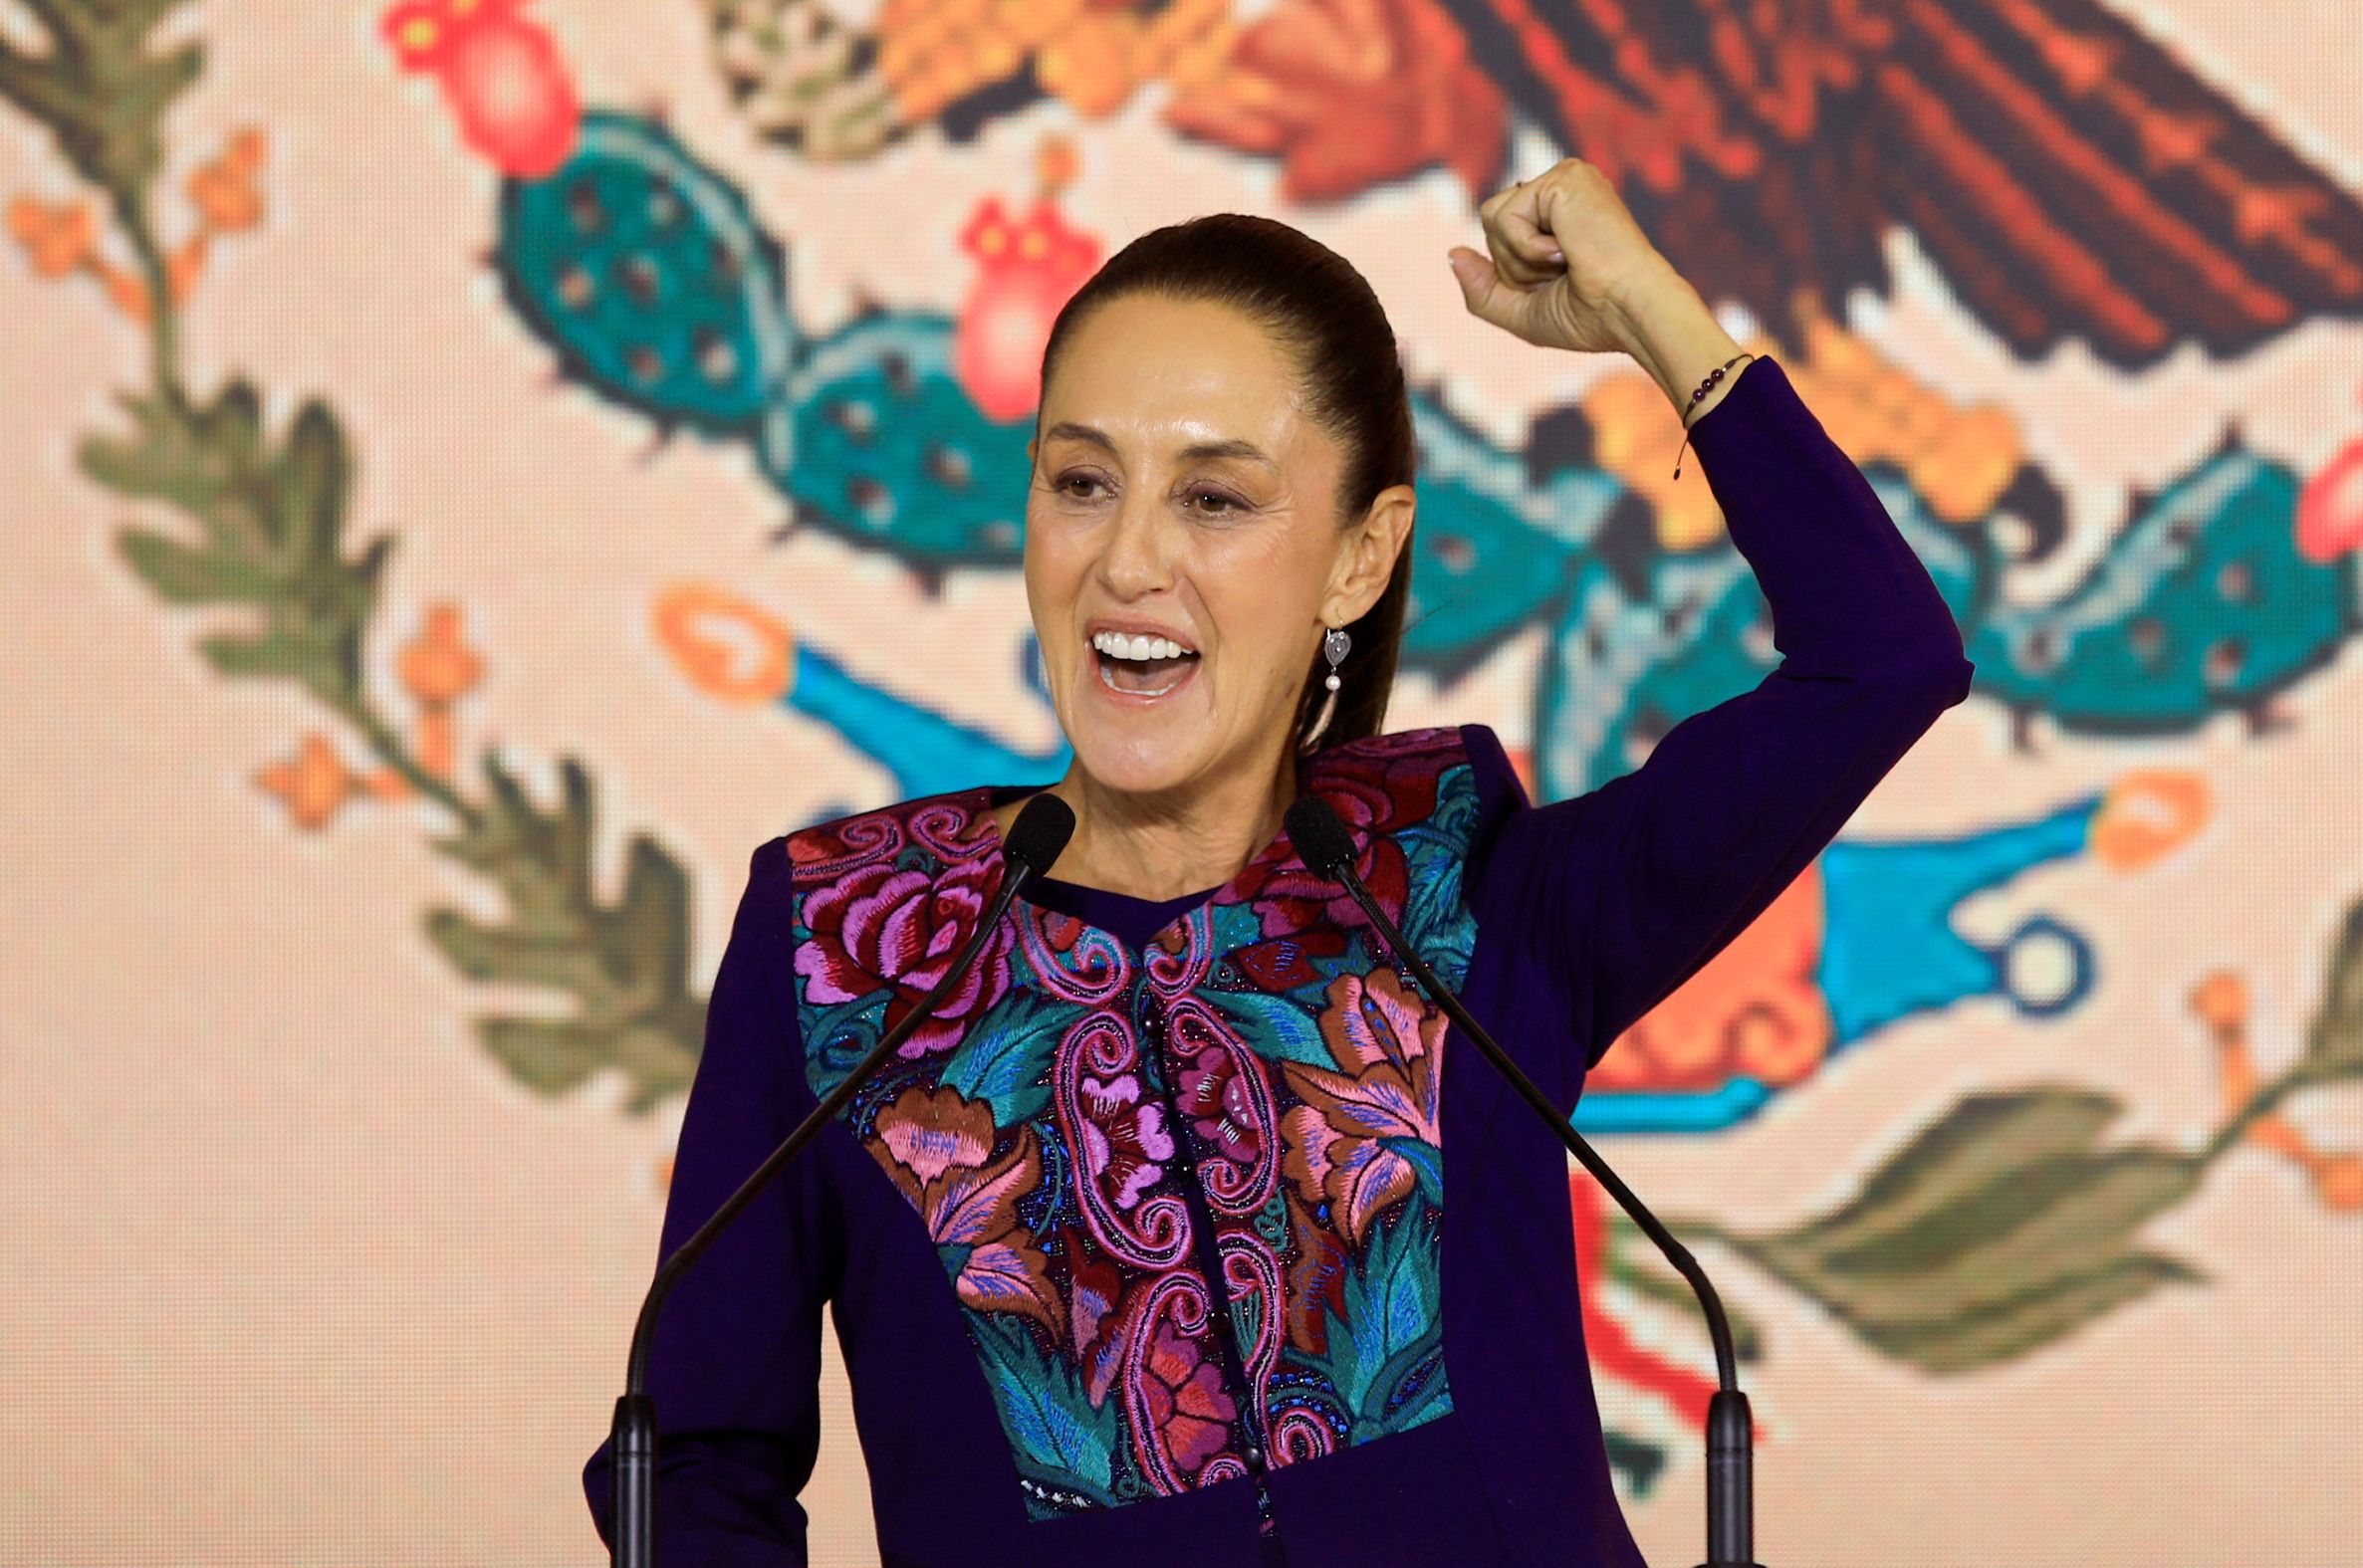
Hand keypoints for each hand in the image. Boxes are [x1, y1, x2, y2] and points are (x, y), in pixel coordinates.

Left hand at [1447, 158, 1678, 356]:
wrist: (1630, 312)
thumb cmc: (1592, 317)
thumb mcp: (1523, 311)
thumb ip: (1483, 288)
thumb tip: (1452, 253)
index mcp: (1561, 213)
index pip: (1500, 232)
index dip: (1515, 272)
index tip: (1561, 282)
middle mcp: (1564, 188)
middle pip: (1491, 223)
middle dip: (1515, 266)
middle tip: (1564, 274)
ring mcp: (1566, 178)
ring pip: (1492, 216)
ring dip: (1519, 258)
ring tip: (1565, 261)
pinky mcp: (1564, 177)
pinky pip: (1505, 216)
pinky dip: (1528, 249)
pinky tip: (1567, 251)